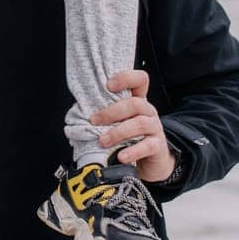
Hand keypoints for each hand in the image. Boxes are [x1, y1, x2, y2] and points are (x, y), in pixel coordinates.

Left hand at [91, 69, 176, 183]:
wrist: (150, 161)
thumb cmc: (128, 137)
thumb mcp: (118, 121)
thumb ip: (106, 114)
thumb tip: (80, 114)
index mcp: (138, 100)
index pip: (139, 80)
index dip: (126, 78)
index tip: (108, 85)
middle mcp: (148, 111)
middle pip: (135, 103)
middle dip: (111, 112)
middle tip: (94, 121)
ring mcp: (155, 128)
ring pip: (140, 123)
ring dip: (118, 132)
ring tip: (103, 141)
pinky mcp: (158, 146)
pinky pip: (148, 146)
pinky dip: (133, 151)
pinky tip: (121, 156)